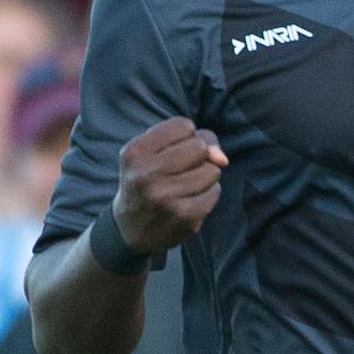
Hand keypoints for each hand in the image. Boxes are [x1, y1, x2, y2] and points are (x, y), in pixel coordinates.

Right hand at [113, 117, 229, 252]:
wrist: (131, 229)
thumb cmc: (149, 180)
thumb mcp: (154, 152)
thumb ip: (194, 139)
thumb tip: (222, 159)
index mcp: (135, 152)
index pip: (184, 125)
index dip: (186, 136)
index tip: (173, 150)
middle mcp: (147, 174)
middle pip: (200, 147)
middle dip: (198, 156)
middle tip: (180, 170)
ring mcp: (166, 197)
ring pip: (212, 170)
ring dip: (205, 176)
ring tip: (184, 186)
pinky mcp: (184, 216)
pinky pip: (215, 192)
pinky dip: (208, 194)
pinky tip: (189, 200)